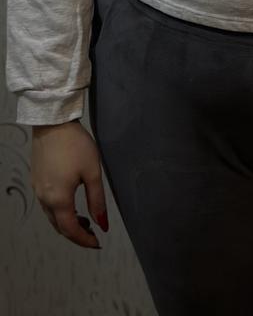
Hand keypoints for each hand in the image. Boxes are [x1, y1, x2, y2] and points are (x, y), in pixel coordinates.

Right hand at [31, 120, 108, 249]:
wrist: (53, 124)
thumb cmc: (76, 145)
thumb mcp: (92, 172)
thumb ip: (97, 200)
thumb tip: (102, 224)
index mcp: (58, 199)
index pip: (70, 229)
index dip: (84, 240)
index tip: (98, 243)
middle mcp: (44, 198)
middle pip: (59, 226)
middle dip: (76, 233)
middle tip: (93, 233)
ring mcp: (38, 190)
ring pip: (51, 216)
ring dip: (67, 223)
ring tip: (85, 220)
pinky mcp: (37, 180)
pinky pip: (47, 205)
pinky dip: (59, 211)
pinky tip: (71, 204)